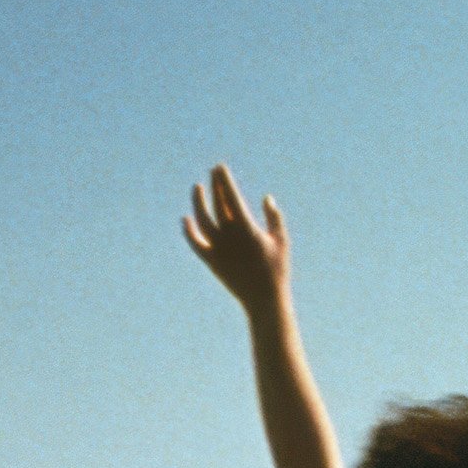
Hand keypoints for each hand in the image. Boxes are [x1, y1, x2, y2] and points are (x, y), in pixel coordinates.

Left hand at [184, 164, 289, 314]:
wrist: (264, 299)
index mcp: (247, 228)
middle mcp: (229, 236)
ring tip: (197, 187)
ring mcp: (217, 249)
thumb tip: (266, 198)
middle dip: (215, 186)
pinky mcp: (211, 261)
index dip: (224, 181)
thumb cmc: (277, 269)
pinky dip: (189, 231)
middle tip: (213, 172)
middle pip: (217, 204)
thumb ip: (273, 217)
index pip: (231, 197)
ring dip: (198, 202)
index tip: (220, 168)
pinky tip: (186, 219)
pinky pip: (195, 243)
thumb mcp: (281, 240)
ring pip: (202, 220)